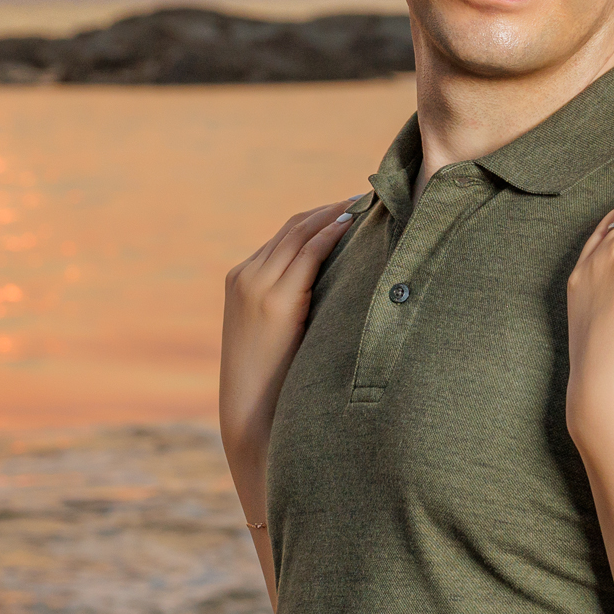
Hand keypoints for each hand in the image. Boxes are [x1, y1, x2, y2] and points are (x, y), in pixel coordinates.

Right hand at [220, 199, 358, 523]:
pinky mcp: (270, 298)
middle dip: (332, 210)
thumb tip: (343, 291)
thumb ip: (298, 305)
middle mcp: (246, 276)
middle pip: (294, 227)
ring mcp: (254, 284)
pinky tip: (353, 223)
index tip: (355, 208)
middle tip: (370, 196)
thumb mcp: (281, 335)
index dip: (322, 218)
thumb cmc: (276, 383)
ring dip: (335, 214)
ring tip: (369, 204)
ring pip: (300, 233)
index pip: (286, 236)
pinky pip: (304, 253)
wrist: (250, 417)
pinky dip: (329, 233)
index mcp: (243, 281)